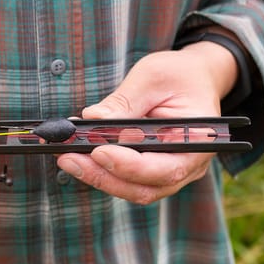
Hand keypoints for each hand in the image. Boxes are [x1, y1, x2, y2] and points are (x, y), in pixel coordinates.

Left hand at [57, 41, 237, 203]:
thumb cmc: (179, 75)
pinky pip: (126, 179)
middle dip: (102, 175)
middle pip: (145, 187)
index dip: (128, 165)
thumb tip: (92, 119)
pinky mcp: (152, 171)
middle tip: (67, 157)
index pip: (165, 167)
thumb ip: (124, 102)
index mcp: (198, 141)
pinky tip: (77, 153)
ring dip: (97, 176)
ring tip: (66, 156)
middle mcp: (188, 165)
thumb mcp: (152, 77)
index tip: (97, 151)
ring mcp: (171, 172)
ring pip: (132, 189)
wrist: (193, 78)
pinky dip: (101, 170)